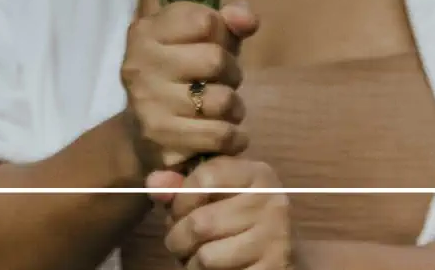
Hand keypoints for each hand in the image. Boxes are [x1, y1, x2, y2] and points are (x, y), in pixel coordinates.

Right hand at [120, 0, 259, 172]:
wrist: (143, 129)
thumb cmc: (183, 72)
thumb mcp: (204, 38)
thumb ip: (230, 20)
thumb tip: (248, 20)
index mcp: (146, 32)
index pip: (206, 21)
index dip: (222, 35)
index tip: (214, 47)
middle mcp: (140, 66)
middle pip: (215, 59)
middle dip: (232, 72)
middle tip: (224, 82)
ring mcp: (148, 105)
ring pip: (221, 100)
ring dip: (235, 108)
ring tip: (224, 109)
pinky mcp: (162, 141)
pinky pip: (219, 135)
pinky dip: (235, 137)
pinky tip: (228, 134)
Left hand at [150, 157, 304, 269]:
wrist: (281, 254)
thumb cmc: (239, 218)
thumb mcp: (216, 194)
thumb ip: (182, 186)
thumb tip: (152, 182)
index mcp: (257, 174)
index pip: (204, 177)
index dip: (180, 199)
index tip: (180, 210)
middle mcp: (271, 202)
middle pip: (199, 223)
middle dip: (178, 238)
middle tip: (182, 241)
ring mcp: (275, 238)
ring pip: (206, 257)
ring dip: (191, 263)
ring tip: (197, 256)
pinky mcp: (272, 268)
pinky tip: (215, 269)